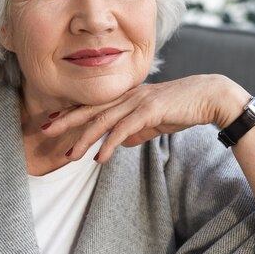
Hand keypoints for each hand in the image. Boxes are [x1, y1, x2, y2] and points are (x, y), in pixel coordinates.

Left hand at [41, 74, 248, 162]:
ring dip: (84, 139)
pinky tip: (99, 158)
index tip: (52, 121)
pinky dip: (109, 143)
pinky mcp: (149, 110)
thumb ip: (135, 130)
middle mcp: (127, 96)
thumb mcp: (153, 121)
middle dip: (66, 120)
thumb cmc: (182, 108)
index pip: (93, 104)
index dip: (71, 112)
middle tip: (44, 130)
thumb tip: (119, 143)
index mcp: (126, 96)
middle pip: (90, 108)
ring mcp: (137, 101)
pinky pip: (124, 129)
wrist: (210, 97)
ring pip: (103, 120)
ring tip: (69, 155)